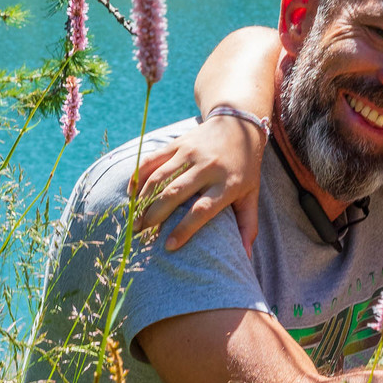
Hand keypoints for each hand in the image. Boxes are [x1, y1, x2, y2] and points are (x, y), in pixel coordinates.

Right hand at [130, 113, 265, 251]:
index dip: (184, 229)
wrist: (239, 125)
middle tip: (141, 236)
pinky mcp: (177, 143)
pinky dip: (138, 177)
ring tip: (134, 222)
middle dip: (154, 217)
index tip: (168, 246)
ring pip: (159, 178)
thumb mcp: (251, 194)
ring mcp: (190, 153)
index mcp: (227, 183)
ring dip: (143, 201)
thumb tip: (245, 258)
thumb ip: (248, 225)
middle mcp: (207, 167)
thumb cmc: (244, 168)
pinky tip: (131, 195)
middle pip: (174, 194)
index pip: (202, 210)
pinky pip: (152, 160)